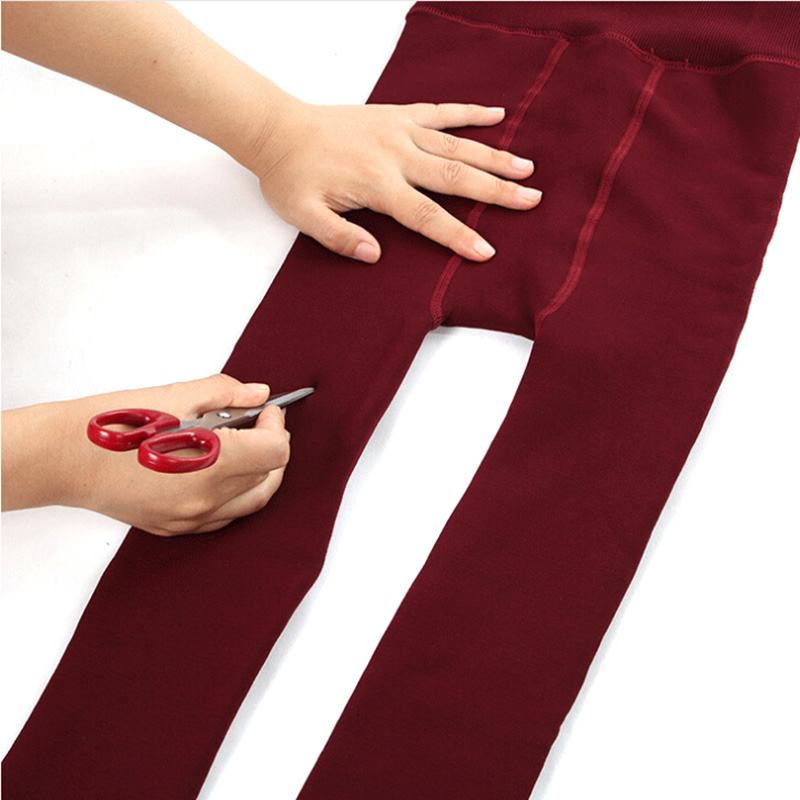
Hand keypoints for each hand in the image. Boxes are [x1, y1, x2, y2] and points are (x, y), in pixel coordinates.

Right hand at [1, 375, 290, 535]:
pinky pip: (222, 516)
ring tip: (245, 446)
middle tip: (262, 424)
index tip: (269, 410)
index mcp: (213, 462)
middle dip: (273, 448)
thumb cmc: (114, 425)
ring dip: (258, 474)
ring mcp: (190, 518)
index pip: (276, 452)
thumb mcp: (176, 395)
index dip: (278, 426)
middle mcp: (207, 498)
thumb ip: (226, 393)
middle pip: (268, 478)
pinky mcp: (174, 527)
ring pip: (249, 502)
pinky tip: (222, 471)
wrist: (64, 457)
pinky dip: (234, 494)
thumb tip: (258, 394)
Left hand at [253, 99, 540, 262]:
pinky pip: (440, 111)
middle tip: (532, 200)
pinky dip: (469, 113)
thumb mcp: (304, 216)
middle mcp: (396, 155)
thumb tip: (375, 255)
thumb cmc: (291, 177)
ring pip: (455, 144)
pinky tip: (497, 115)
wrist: (278, 130)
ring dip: (493, 155)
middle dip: (496, 190)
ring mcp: (399, 130)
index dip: (458, 236)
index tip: (486, 252)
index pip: (427, 216)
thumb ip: (339, 237)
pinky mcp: (396, 114)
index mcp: (377, 184)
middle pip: (455, 176)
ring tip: (527, 168)